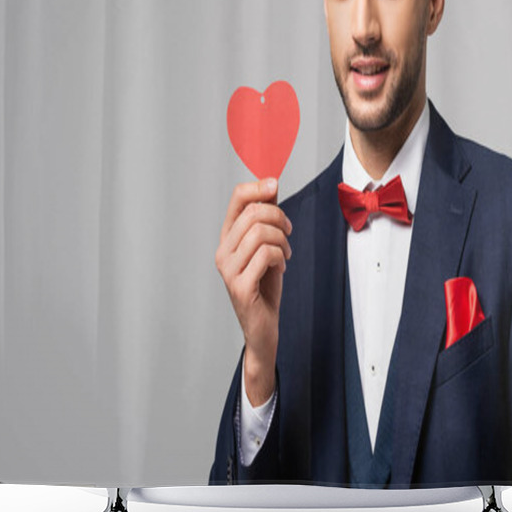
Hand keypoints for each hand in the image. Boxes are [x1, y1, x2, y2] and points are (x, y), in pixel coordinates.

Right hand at [215, 177, 292, 405]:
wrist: (263, 326)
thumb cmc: (265, 285)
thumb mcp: (268, 246)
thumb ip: (266, 218)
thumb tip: (270, 184)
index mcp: (228, 238)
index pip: (237, 199)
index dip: (257, 187)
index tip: (275, 185)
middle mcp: (223, 251)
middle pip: (253, 213)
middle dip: (280, 218)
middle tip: (288, 233)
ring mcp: (229, 270)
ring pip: (260, 233)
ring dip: (282, 240)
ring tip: (285, 253)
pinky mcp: (239, 286)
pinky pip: (265, 255)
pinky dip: (280, 256)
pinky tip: (281, 266)